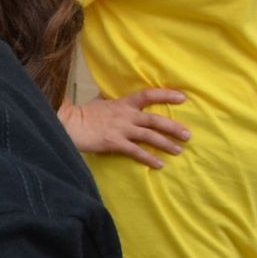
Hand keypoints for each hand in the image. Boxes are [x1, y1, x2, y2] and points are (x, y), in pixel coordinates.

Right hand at [59, 88, 189, 168]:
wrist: (69, 124)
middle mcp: (126, 115)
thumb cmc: (83, 114)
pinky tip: (159, 164)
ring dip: (166, 144)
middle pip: (155, 120)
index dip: (166, 95)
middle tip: (188, 135)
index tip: (183, 98)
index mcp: (123, 103)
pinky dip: (149, 158)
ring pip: (149, 136)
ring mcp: (121, 129)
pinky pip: (136, 152)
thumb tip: (108, 93)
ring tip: (178, 150)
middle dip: (173, 127)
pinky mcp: (115, 143)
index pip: (148, 95)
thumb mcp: (98, 101)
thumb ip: (108, 98)